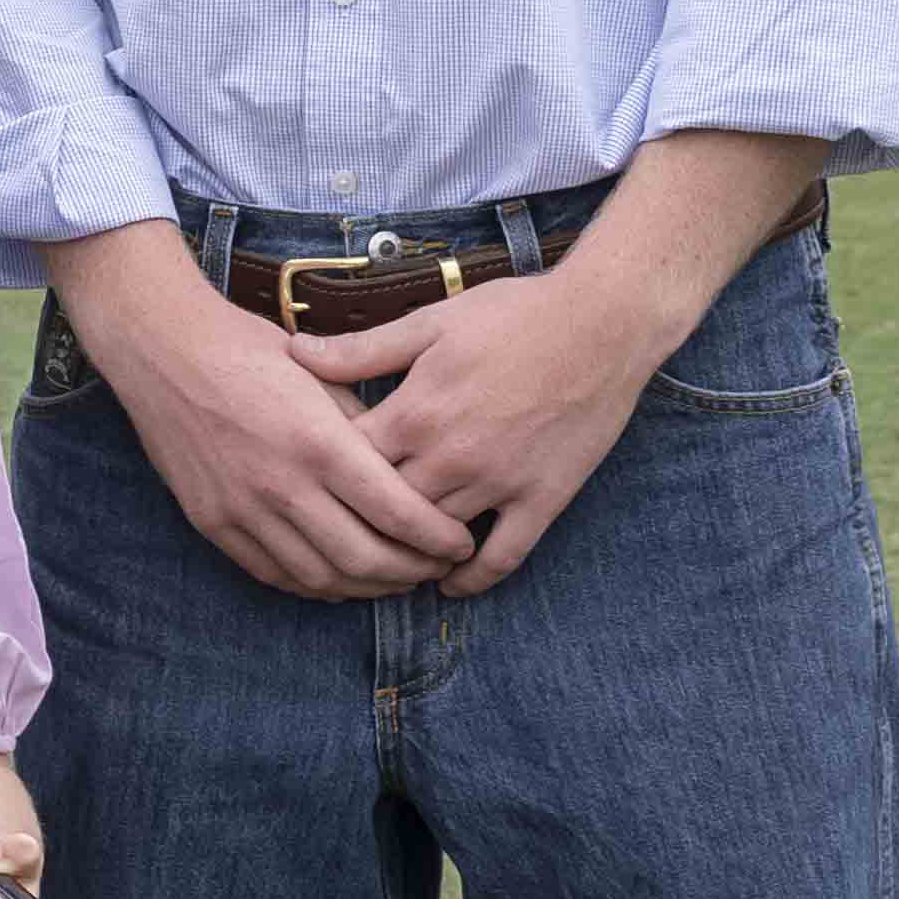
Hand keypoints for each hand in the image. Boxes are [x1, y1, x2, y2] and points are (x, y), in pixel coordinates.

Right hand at [64, 263, 479, 602]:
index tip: (462, 544)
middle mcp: (282, 485)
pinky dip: (317, 585)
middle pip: (366, 559)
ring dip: (369, 587)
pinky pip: (275, 574)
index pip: (399, 514)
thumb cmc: (248, 350)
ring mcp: (243, 510)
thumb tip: (403, 473)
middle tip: (438, 567)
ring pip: (322, 578)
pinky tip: (341, 577)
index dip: (440, 540)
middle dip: (414, 571)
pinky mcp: (213, 523)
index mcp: (320, 442)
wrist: (163, 350)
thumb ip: (365, 430)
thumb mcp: (323, 378)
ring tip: (396, 577)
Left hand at [297, 270, 677, 597]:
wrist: (603, 322)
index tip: (313, 481)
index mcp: (416, 412)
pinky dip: (472, 578)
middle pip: (385, 510)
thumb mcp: (430, 322)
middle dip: (360, 521)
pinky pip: (502, 557)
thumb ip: (361, 350)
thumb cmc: (514, 314)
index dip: (326, 476)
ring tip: (384, 559)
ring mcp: (499, 482)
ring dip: (408, 553)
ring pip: (435, 539)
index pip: (348, 465)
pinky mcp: (543, 499)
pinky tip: (450, 584)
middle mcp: (452, 456)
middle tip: (340, 531)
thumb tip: (295, 353)